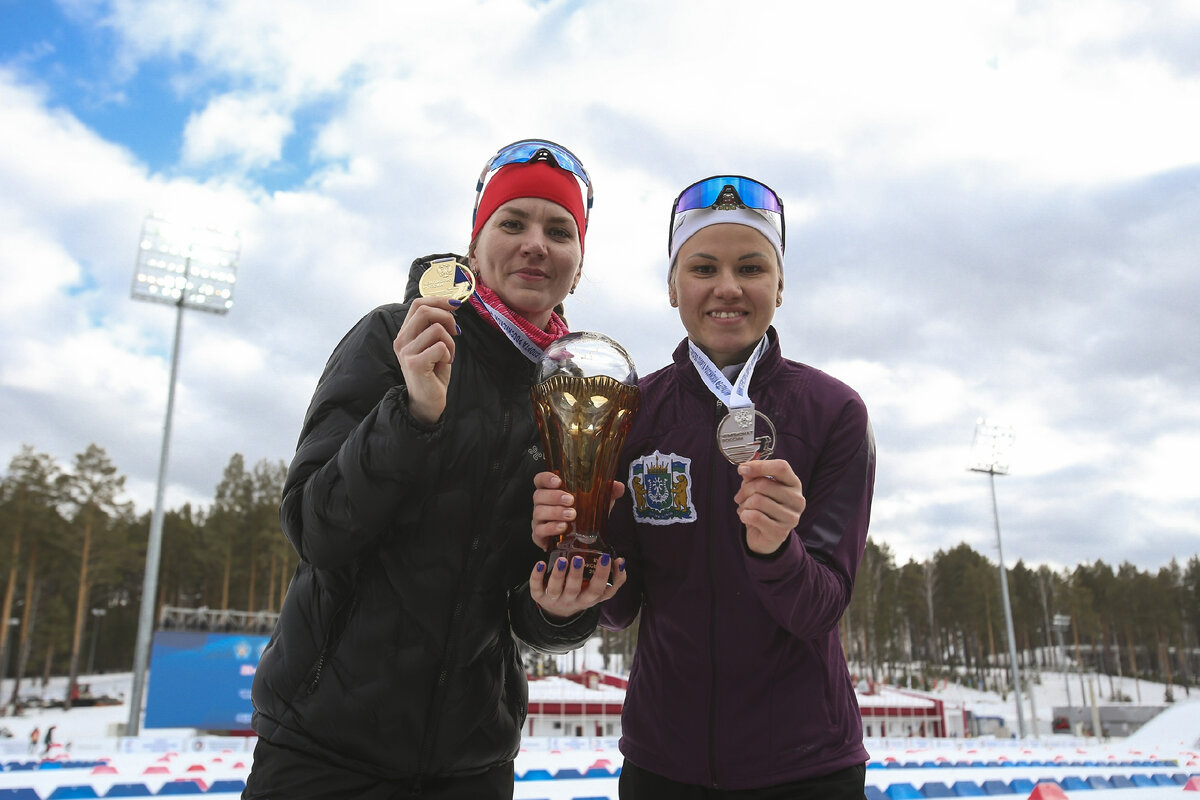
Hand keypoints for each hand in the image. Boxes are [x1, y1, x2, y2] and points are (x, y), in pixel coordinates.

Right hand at [394, 298, 459, 424]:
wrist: (427, 401)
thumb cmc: (433, 372)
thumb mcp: (433, 344)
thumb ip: (435, 326)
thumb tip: (450, 306)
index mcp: (405, 333)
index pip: (418, 304)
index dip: (439, 300)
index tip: (455, 305)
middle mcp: (401, 340)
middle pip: (424, 311)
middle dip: (447, 318)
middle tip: (456, 332)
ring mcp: (406, 352)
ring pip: (436, 329)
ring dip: (450, 342)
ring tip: (448, 355)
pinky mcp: (415, 363)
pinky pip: (440, 346)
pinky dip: (448, 353)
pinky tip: (444, 363)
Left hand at [528, 553, 626, 620]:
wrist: (560, 611)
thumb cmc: (584, 594)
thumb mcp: (601, 591)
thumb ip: (615, 579)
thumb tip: (621, 561)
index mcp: (588, 599)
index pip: (598, 590)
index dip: (602, 575)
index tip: (605, 557)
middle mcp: (571, 600)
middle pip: (573, 590)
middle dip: (576, 575)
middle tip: (578, 559)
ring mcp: (554, 599)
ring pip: (554, 588)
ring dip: (557, 574)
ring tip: (562, 559)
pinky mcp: (539, 596)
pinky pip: (536, 588)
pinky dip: (536, 576)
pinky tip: (540, 563)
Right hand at [531, 472, 624, 551]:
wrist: (579, 539)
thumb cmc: (583, 515)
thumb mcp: (597, 502)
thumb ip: (608, 492)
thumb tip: (618, 486)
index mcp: (551, 491)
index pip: (540, 480)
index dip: (546, 478)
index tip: (558, 481)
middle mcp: (542, 504)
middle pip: (538, 495)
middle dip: (554, 497)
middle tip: (571, 500)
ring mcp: (539, 520)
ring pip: (539, 512)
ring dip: (555, 512)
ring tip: (572, 515)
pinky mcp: (539, 535)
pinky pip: (539, 531)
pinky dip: (551, 528)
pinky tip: (563, 528)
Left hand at [734, 458, 804, 554]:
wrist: (766, 536)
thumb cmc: (764, 507)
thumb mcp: (759, 488)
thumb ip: (754, 476)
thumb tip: (744, 468)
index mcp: (794, 484)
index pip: (781, 467)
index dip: (759, 466)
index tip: (742, 469)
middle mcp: (797, 500)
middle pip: (764, 484)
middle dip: (745, 489)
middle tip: (739, 496)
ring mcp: (791, 517)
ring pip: (757, 501)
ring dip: (744, 504)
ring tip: (744, 508)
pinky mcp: (780, 532)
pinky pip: (755, 517)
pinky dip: (744, 515)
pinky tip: (746, 517)